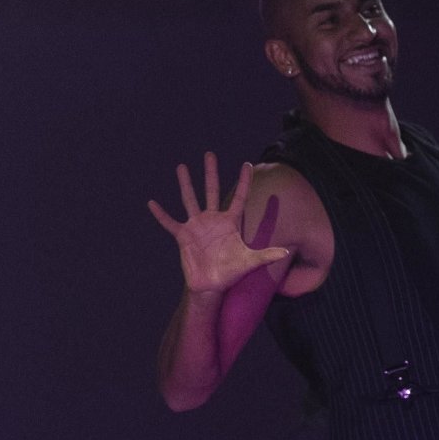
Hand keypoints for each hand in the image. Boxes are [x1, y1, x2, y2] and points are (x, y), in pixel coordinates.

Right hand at [147, 152, 290, 299]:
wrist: (210, 285)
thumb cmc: (231, 272)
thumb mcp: (250, 262)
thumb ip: (266, 255)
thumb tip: (286, 253)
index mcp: (230, 222)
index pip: (239, 197)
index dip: (243, 181)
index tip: (247, 164)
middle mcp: (213, 219)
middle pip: (211, 190)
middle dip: (211, 172)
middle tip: (209, 154)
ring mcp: (197, 226)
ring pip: (190, 199)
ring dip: (186, 184)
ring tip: (182, 167)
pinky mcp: (183, 236)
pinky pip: (170, 223)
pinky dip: (161, 215)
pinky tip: (152, 204)